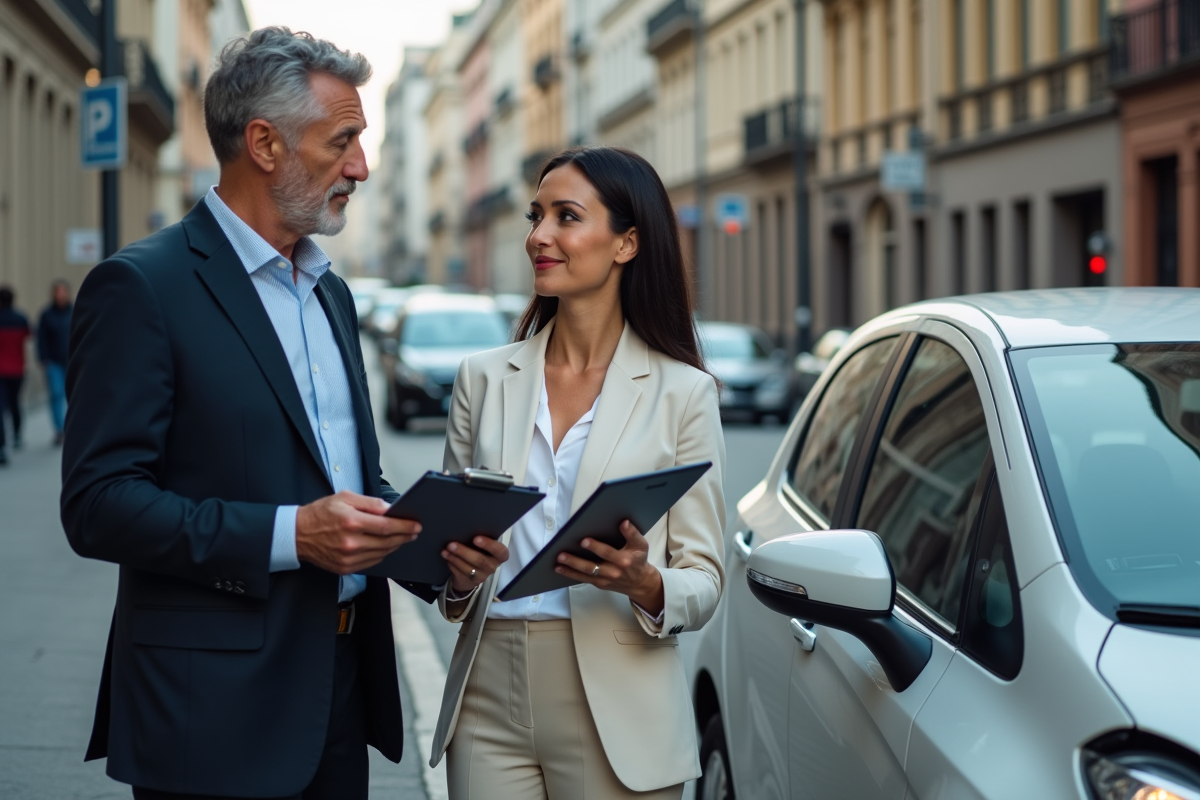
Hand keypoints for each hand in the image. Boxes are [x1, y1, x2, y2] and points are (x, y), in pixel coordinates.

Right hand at [295, 490, 420, 574]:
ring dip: (395, 546)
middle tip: (414, 532)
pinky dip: (382, 554)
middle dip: (404, 536)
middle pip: (387, 542)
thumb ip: (370, 503)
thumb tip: (390, 509)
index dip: (405, 526)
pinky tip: (385, 546)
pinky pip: (372, 562)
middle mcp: (351, 542)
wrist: (297, 534)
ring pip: (382, 553)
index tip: (416, 525)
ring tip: (402, 538)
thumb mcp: (344, 498)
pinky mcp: (345, 567)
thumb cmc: (320, 513)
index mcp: (351, 521)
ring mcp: (348, 558)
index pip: (387, 526)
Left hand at [442, 536, 508, 593]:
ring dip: (455, 558)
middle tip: (451, 544)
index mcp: (500, 555)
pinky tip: (447, 557)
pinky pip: (460, 573)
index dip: (489, 545)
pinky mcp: (470, 582)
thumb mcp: (484, 546)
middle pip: (480, 560)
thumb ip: (481, 540)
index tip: (476, 538)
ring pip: (468, 568)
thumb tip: (466, 528)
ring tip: (446, 550)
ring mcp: (482, 576)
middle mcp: (493, 566)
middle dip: (464, 552)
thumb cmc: (479, 551)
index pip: (500, 551)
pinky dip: (452, 564)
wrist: (473, 571)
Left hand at [554, 520, 663, 615]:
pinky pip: (584, 579)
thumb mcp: (641, 545)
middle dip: (575, 561)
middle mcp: (613, 572)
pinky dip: (571, 575)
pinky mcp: (599, 584)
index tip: (583, 540)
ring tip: (557, 563)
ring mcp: (605, 580)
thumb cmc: (638, 560)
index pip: (607, 553)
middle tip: (562, 554)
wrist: (639, 583)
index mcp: (623, 560)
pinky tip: (560, 569)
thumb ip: (632, 533)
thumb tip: (623, 522)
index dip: (595, 547)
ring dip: (569, 569)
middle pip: (591, 567)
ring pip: (585, 575)